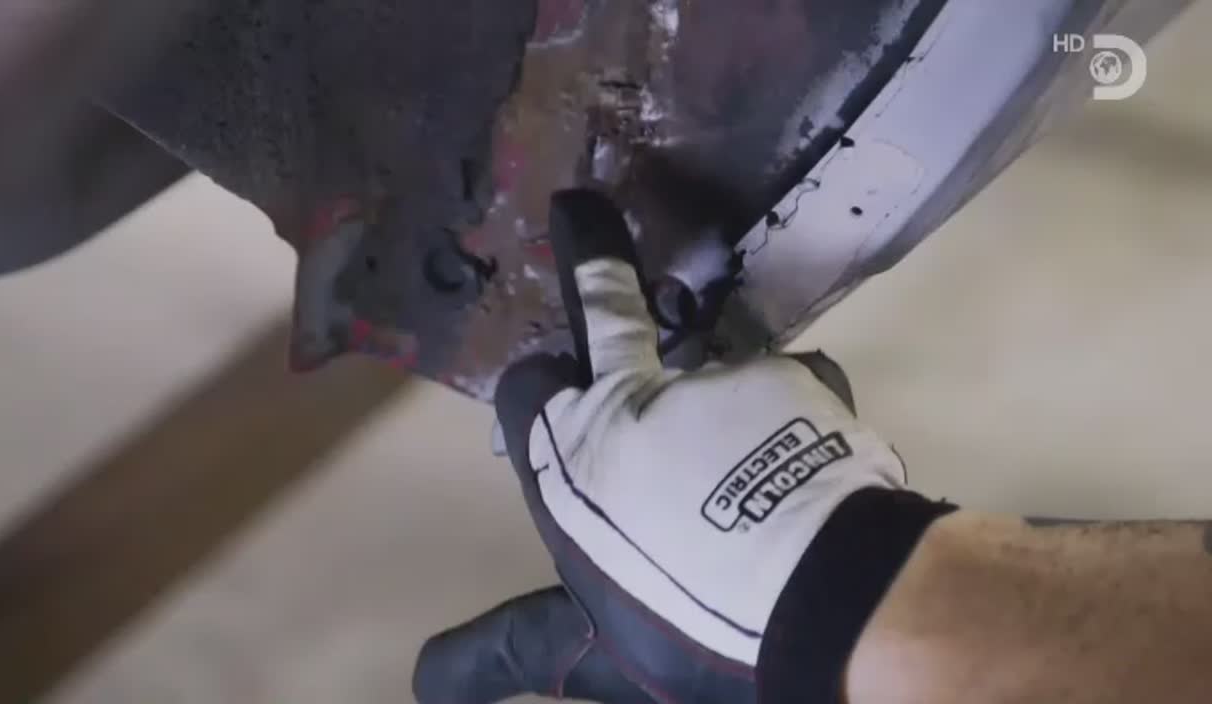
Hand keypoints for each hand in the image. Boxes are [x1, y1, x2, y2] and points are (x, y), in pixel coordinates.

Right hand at [414, 190, 909, 702]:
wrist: (825, 598)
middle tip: (577, 208)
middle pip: (603, 311)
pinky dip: (796, 414)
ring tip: (755, 443)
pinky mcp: (790, 374)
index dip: (541, 391)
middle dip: (588, 257)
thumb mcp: (596, 651)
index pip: (530, 390)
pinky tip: (811, 461)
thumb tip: (425, 678)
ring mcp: (717, 378)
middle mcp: (635, 400)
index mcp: (575, 460)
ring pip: (712, 361)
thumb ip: (509, 647)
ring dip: (722, 388)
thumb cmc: (694, 622)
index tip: (551, 387)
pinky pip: (789, 387)